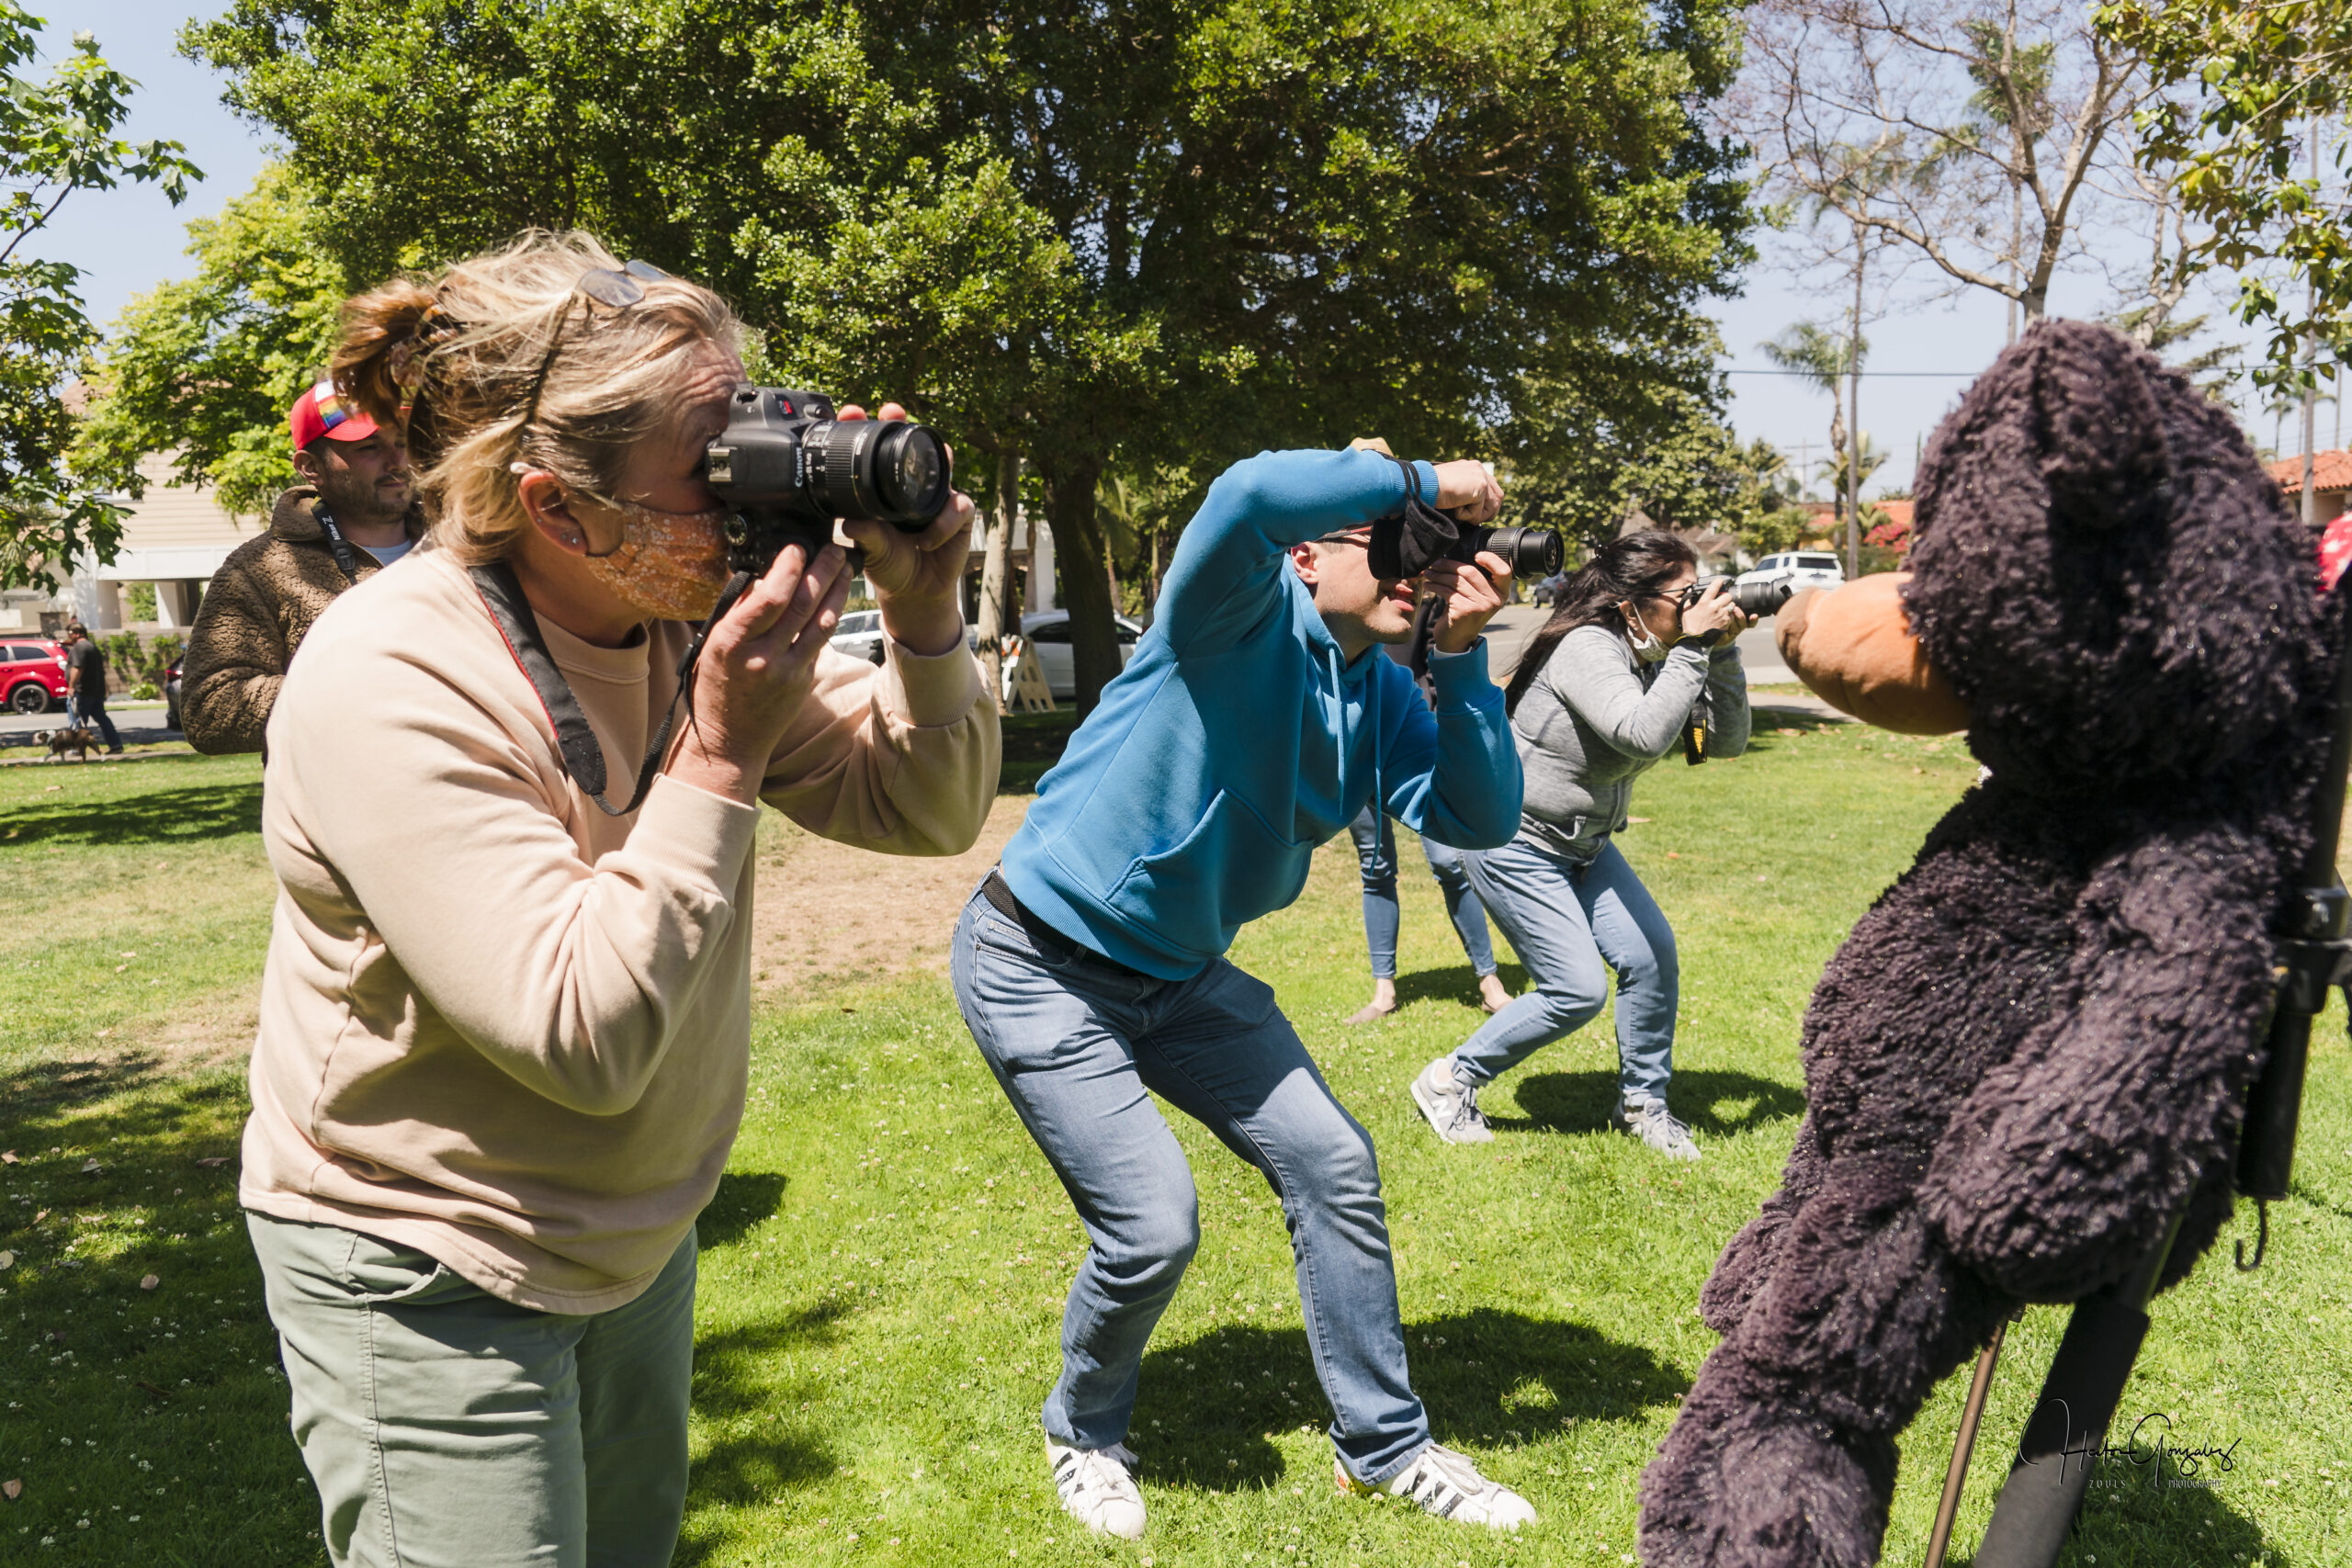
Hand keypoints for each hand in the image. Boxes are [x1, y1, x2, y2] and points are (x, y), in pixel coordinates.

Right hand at [667, 543, 854, 802]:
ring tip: (844, 565)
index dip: (789, 568)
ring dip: (836, 590)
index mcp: (732, 642)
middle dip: (822, 570)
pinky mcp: (803, 681)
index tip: (797, 548)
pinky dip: (830, 615)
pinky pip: (821, 642)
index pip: (769, 598)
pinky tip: (836, 597)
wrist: (728, 740)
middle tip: (834, 547)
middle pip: (802, 605)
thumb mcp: (712, 645)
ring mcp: (786, 671)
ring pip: (821, 622)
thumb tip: (763, 574)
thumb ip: (738, 612)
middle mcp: (762, 656)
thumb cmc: (715, 687)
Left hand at [831, 400, 971, 657]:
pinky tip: (926, 541)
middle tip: (892, 411)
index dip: (866, 429)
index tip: (851, 413)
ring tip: (932, 461)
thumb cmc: (890, 564)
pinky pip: (956, 508)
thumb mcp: (871, 549)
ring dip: (938, 461)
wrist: (914, 592)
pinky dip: (941, 525)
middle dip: (905, 425)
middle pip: (912, 447)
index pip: (875, 452)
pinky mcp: (958, 516)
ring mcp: (937, 498)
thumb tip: (849, 522)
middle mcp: (911, 487)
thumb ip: (864, 535)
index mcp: (884, 488)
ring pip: (942, 468)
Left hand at [1426, 550, 1510, 654]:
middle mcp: (1494, 600)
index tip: (1476, 555)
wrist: (1456, 641)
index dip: (1491, 559)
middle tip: (1436, 563)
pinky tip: (1429, 584)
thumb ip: (1475, 580)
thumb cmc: (1464, 614)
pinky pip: (1447, 590)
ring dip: (1439, 574)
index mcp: (1501, 594)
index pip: (1504, 571)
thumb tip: (1456, 556)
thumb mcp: (1475, 597)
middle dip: (1449, 565)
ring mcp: (1481, 605)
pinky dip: (1435, 585)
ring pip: (1456, 580)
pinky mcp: (1465, 610)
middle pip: (1471, 571)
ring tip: (1429, 573)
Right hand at [1432, 459, 1501, 522]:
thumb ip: (1464, 490)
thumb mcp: (1452, 486)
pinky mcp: (1480, 487)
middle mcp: (1479, 469)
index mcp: (1472, 467)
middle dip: (1489, 511)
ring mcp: (1481, 477)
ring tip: (1462, 515)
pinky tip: (1455, 510)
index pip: (1490, 487)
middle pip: (1497, 496)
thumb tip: (1472, 504)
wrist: (1424, 483)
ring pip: (1492, 505)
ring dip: (1477, 515)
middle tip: (1475, 520)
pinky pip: (1479, 511)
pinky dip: (1468, 516)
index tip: (1478, 514)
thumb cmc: (1430, 487)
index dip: (1486, 504)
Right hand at [1680, 579, 1750, 646]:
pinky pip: (1731, 616)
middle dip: (1726, 597)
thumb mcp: (1686, 611)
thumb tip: (1689, 593)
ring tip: (1722, 610)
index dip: (1719, 581)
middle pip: (1728, 595)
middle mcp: (1715, 606)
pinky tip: (1722, 619)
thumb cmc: (1690, 626)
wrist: (1696, 640)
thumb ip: (1689, 601)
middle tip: (1722, 600)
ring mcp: (1722, 615)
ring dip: (1728, 606)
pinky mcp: (1726, 622)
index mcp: (1704, 602)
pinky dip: (1728, 616)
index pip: (1715, 586)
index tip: (1720, 581)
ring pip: (1732, 605)